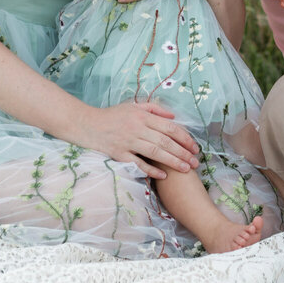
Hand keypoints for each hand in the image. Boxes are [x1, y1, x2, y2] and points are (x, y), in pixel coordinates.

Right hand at [74, 101, 199, 178]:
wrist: (87, 125)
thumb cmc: (112, 115)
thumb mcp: (133, 106)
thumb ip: (154, 109)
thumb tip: (174, 117)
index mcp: (142, 116)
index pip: (169, 127)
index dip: (184, 138)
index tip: (195, 147)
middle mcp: (137, 128)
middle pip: (165, 141)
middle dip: (183, 152)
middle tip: (196, 162)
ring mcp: (128, 142)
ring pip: (155, 152)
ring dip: (173, 161)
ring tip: (186, 169)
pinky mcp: (119, 154)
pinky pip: (138, 164)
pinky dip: (151, 170)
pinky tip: (163, 175)